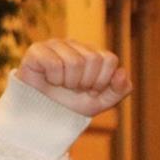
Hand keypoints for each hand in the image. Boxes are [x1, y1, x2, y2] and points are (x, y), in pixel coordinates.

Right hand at [16, 39, 131, 117]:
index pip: (109, 59)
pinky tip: (50, 81)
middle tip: (75, 88)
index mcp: (92, 53)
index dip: (102, 80)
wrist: (44, 114)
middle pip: (93, 59)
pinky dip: (54, 79)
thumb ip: (120, 89)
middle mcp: (75, 45)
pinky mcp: (37, 50)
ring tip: (62, 85)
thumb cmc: (73, 104)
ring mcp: (55, 45)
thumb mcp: (102, 102)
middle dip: (86, 82)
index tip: (91, 90)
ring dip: (70, 82)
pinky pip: (54, 64)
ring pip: (75, 62)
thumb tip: (122, 72)